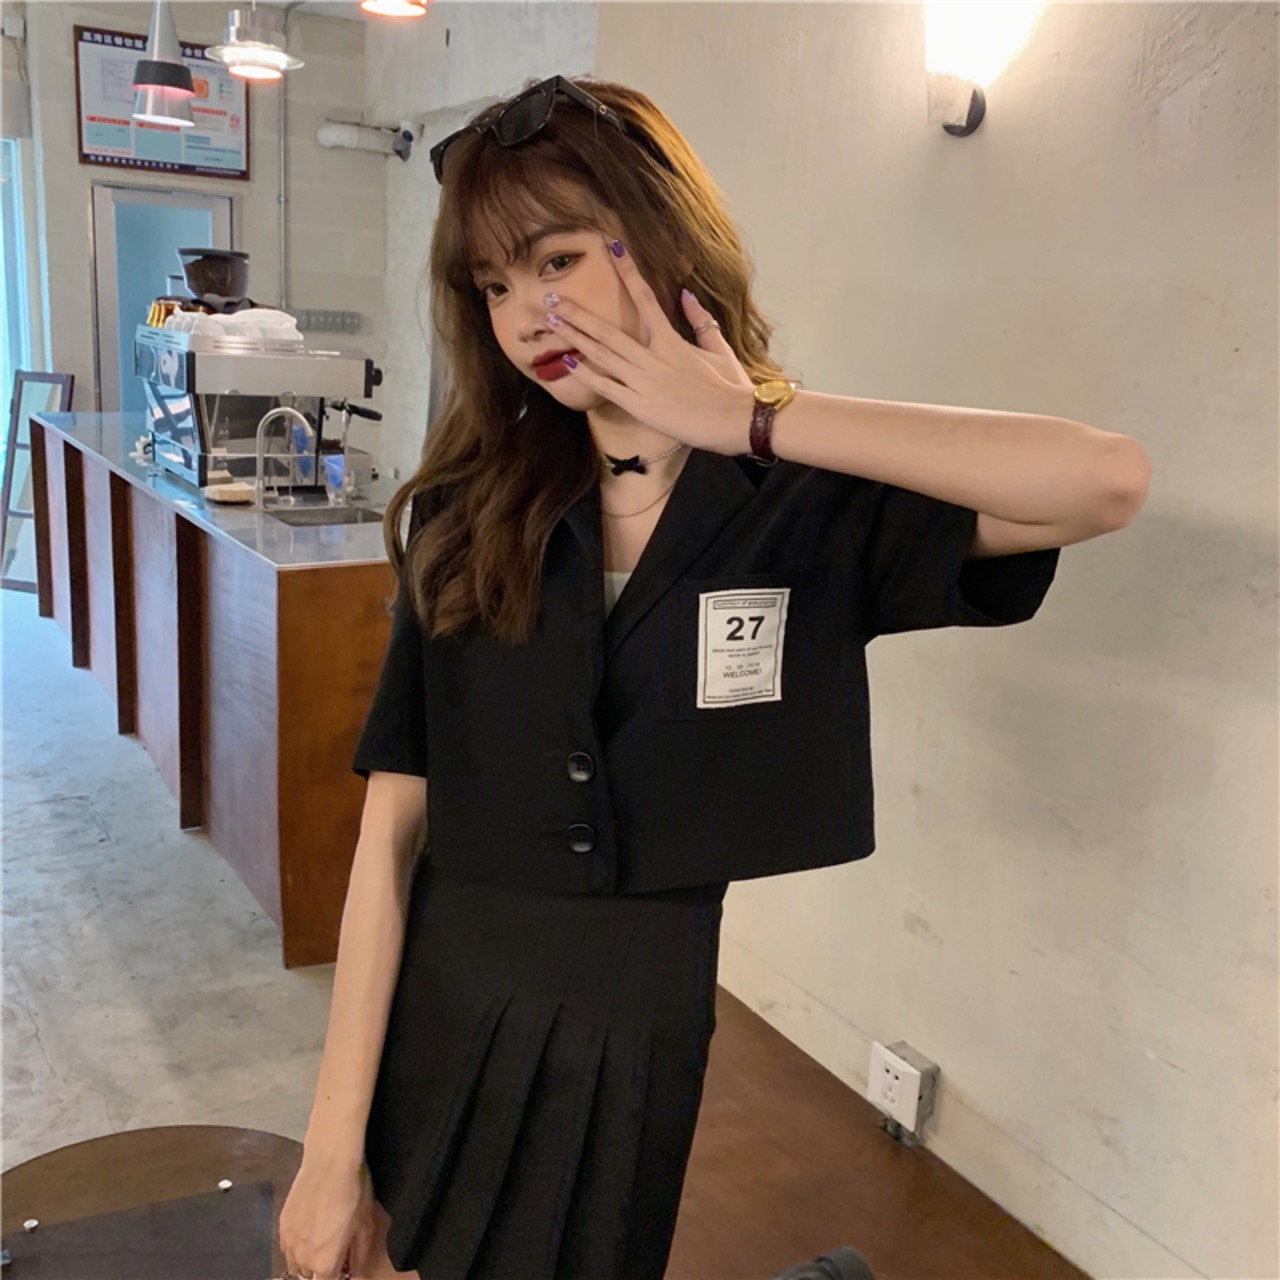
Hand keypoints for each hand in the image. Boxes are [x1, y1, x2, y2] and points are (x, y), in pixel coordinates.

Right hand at [278, 1151, 375, 1278]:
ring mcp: (288, 1241)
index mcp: (325, 1263)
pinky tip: (309, 1227)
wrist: (330, 1161)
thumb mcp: (365, 1224)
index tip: (343, 1264)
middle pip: (309, 1276)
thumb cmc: (353, 1192)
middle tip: (335, 1249)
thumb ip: (358, 1254)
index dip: (336, 1275)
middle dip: (321, 1268)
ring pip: (295, 1263)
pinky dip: (296, 1244)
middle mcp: (302, 1258)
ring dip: (307, 1259)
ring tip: (321, 1239)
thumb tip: (354, 1269)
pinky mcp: (281, 1224)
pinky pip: (287, 1246)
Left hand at [545, 236, 756, 454]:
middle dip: (577, 312)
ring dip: (574, 336)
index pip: (646, 297)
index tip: (613, 247)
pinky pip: (606, 386)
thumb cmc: (731, 388)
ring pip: (601, 353)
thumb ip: (701, 320)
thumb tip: (687, 293)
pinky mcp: (639, 404)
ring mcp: (643, 380)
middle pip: (608, 328)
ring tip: (552, 321)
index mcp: (671, 340)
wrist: (734, 420)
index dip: (628, 271)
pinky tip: (566, 361)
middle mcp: (652, 356)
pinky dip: (586, 374)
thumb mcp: (719, 348)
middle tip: (551, 296)